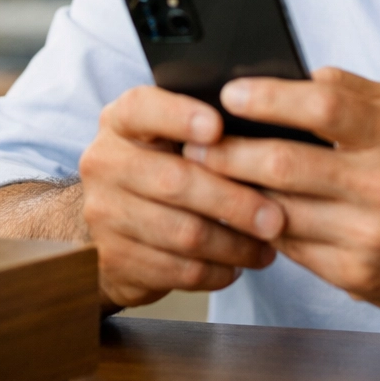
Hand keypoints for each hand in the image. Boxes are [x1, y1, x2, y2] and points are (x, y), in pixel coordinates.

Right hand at [78, 85, 286, 308]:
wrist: (106, 225)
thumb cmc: (156, 169)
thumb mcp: (164, 137)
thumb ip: (202, 130)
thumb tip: (268, 137)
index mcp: (120, 121)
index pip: (143, 109)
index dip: (179, 117)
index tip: (218, 128)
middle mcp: (104, 163)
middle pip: (174, 181)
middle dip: (233, 202)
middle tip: (275, 218)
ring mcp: (104, 214)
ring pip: (183, 234)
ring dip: (234, 245)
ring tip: (266, 246)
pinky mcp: (114, 260)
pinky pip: (178, 270)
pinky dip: (217, 272)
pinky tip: (236, 266)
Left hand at [184, 67, 379, 315]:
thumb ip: (354, 91)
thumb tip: (298, 75)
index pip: (322, 107)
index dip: (268, 98)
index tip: (231, 93)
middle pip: (284, 164)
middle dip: (227, 152)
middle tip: (193, 141)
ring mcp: (368, 235)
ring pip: (278, 210)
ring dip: (233, 193)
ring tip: (202, 176)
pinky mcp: (356, 274)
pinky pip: (290, 246)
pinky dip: (261, 226)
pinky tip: (241, 211)